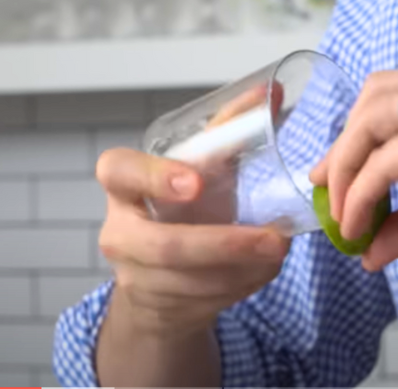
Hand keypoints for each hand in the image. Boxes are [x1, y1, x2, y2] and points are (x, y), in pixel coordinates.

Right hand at [97, 85, 289, 335]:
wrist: (156, 275)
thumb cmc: (180, 209)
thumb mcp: (197, 169)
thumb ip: (228, 132)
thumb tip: (273, 91)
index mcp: (125, 186)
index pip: (118, 171)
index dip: (154, 177)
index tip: (196, 183)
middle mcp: (121, 232)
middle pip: (165, 247)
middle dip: (225, 246)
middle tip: (275, 240)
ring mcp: (135, 275)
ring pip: (192, 282)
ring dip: (245, 269)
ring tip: (279, 251)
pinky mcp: (158, 307)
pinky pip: (205, 302)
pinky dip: (243, 285)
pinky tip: (265, 269)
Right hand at [310, 59, 397, 269]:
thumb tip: (367, 257)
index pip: (379, 164)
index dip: (354, 199)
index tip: (346, 229)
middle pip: (368, 114)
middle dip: (342, 156)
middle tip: (326, 188)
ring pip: (383, 87)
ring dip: (358, 126)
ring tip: (346, 162)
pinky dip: (387, 111)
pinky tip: (383, 138)